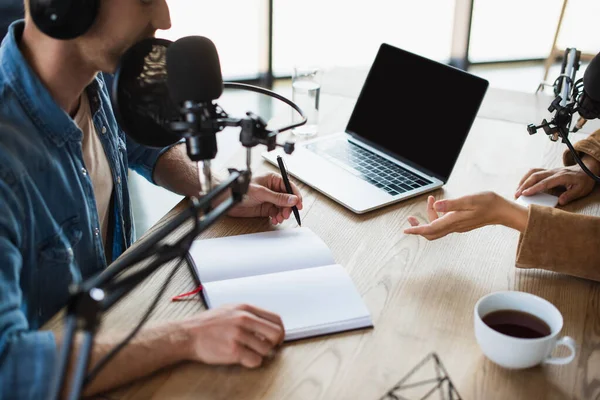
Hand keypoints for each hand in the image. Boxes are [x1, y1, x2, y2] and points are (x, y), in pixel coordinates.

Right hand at [182, 304, 284, 367]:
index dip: (280, 330)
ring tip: (250, 352)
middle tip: (268, 347)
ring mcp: (238, 335)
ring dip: (261, 353)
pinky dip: (252, 362)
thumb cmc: (208, 324)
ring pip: (266, 349)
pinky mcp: (233, 350)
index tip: (277, 337)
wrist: (187, 334)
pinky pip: (255, 360)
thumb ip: (249, 314)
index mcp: (245, 308)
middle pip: (276, 333)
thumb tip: (267, 323)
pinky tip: (244, 358)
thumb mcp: (230, 309)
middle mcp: (244, 319)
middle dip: (275, 343)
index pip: (275, 319)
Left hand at [228, 172, 303, 223]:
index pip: (289, 187)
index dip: (295, 196)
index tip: (298, 204)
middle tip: (286, 214)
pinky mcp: (266, 208)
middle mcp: (273, 189)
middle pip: (288, 198)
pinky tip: (275, 219)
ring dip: (283, 213)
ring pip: (283, 207)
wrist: (228, 199)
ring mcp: (269, 199)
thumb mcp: (262, 193)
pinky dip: (277, 217)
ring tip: (279, 218)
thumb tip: (293, 199)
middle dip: (288, 207)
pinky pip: (276, 213)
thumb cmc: (242, 190)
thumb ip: (278, 197)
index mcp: (273, 179)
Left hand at [404, 192, 527, 239]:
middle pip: (431, 233)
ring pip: (437, 228)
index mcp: (454, 221)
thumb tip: (436, 205)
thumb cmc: (488, 203)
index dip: (417, 229)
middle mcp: (454, 226)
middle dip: (419, 227)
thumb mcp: (469, 199)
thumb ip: (452, 203)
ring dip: (429, 218)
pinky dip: (437, 217)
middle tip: (411, 218)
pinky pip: (444, 225)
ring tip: (430, 201)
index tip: (406, 230)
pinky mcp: (461, 224)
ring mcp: (458, 227)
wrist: (502, 211)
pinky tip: (439, 207)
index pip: (431, 229)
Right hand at [514, 156, 599, 205]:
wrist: (587, 170)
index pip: (545, 182)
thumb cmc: (584, 181)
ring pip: (533, 172)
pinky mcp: (548, 171)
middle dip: (524, 185)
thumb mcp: (581, 190)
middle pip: (535, 176)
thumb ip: (570, 195)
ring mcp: (550, 170)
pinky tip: (523, 184)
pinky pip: (535, 172)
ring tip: (517, 190)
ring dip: (523, 180)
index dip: (534, 188)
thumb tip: (560, 201)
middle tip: (517, 194)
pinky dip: (526, 178)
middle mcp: (554, 172)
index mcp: (562, 176)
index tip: (525, 193)